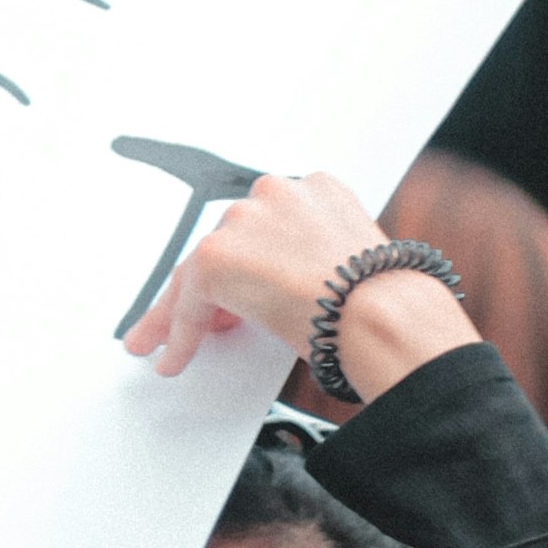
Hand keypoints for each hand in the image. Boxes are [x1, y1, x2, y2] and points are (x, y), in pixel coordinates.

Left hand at [122, 175, 479, 393]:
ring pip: (200, 269)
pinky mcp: (216, 254)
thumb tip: (282, 292)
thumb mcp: (349, 266)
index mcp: (317, 191)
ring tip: (166, 342)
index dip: (249, 260)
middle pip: (228, 240)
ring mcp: (244, 218)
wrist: (380, 315)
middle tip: (201, 321)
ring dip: (183, 309)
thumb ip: (310, 262)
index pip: (265, 226)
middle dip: (214, 285)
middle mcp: (277, 192)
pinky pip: (189, 300)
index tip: (241, 285)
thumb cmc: (382, 303)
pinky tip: (172, 356)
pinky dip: (179, 332)